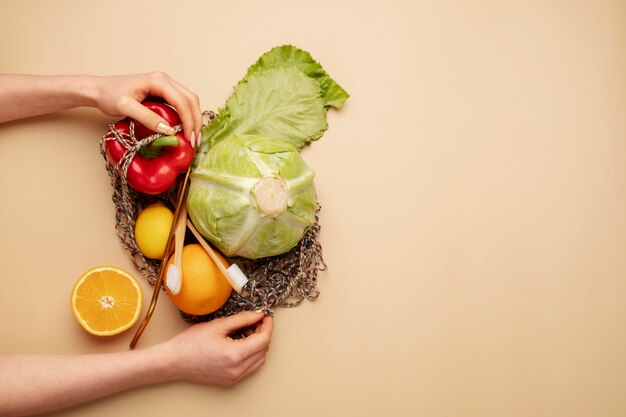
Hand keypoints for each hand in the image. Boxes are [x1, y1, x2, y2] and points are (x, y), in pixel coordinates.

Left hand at [94, 72, 202, 145]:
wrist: (99, 89)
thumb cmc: (109, 95)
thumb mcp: (126, 107)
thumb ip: (148, 118)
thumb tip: (169, 130)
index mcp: (159, 81)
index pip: (182, 102)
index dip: (189, 121)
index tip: (189, 139)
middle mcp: (165, 80)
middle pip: (191, 100)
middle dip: (196, 121)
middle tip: (194, 141)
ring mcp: (165, 86)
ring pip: (189, 101)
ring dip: (194, 119)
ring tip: (192, 137)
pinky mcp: (163, 93)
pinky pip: (181, 103)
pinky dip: (187, 116)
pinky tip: (185, 128)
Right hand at [157, 311, 273, 384]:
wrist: (174, 361)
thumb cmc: (190, 343)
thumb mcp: (218, 325)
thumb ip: (242, 319)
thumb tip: (258, 315)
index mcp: (235, 355)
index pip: (263, 339)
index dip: (267, 325)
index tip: (266, 316)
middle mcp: (237, 369)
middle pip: (263, 350)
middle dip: (262, 333)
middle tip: (254, 321)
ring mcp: (235, 377)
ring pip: (259, 359)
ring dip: (258, 345)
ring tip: (244, 332)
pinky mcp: (231, 380)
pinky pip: (250, 367)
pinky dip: (251, 355)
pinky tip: (240, 343)